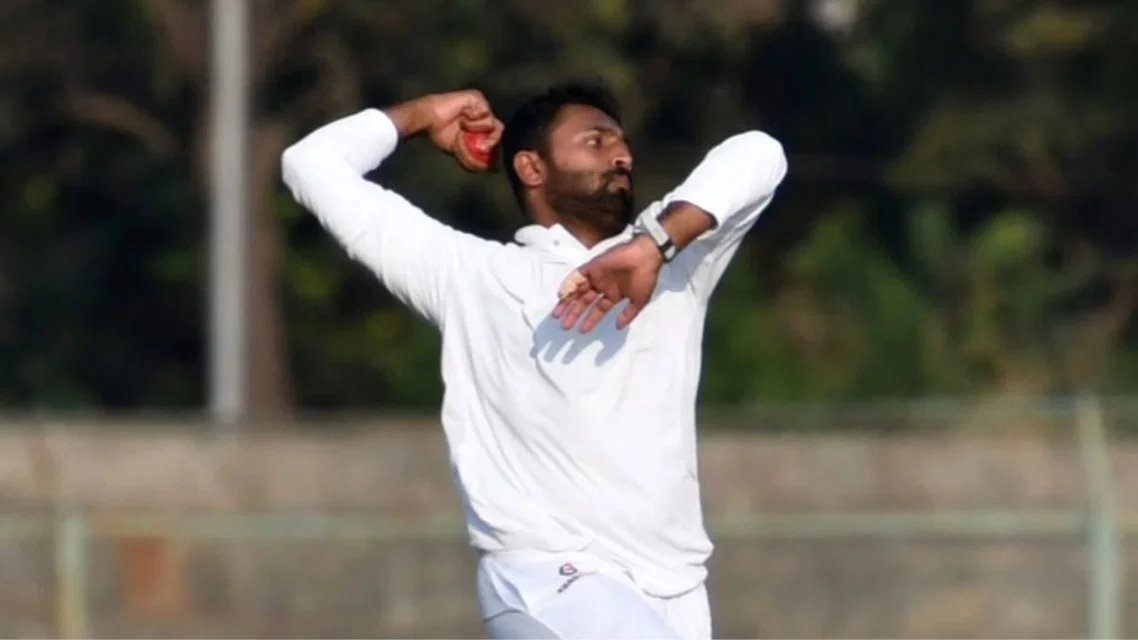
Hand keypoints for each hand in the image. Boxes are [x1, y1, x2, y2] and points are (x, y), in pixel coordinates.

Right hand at [387, 90, 502, 171]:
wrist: (430, 120)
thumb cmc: (442, 133)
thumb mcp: (462, 148)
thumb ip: (475, 153)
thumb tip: (488, 167)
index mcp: (480, 125)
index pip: (494, 135)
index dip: (494, 146)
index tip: (487, 154)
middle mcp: (482, 114)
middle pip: (498, 129)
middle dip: (491, 141)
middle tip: (482, 148)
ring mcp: (480, 105)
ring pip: (492, 122)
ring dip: (476, 128)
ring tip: (462, 125)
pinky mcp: (477, 98)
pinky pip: (485, 112)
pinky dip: (474, 120)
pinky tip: (463, 117)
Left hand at [553, 235, 664, 332]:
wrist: (646, 256)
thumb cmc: (645, 277)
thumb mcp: (639, 300)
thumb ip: (628, 314)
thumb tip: (618, 327)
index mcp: (613, 294)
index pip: (598, 310)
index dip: (590, 321)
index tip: (581, 331)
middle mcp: (602, 286)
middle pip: (584, 302)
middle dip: (574, 314)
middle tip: (564, 327)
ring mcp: (596, 276)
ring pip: (578, 291)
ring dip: (567, 302)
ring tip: (557, 315)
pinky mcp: (592, 266)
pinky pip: (577, 276)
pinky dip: (569, 285)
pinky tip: (562, 295)